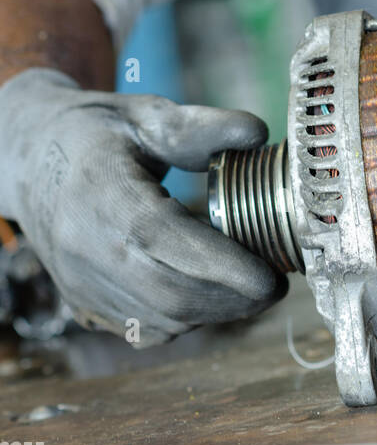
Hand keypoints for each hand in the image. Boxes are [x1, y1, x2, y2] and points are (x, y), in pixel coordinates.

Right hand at [0, 69, 284, 343]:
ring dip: (215, 312)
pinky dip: (187, 319)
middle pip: (167, 294)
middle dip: (231, 298)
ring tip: (252, 286)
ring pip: (160, 320)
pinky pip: (144, 329)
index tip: (272, 275)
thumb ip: (202, 128)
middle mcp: (83, 248)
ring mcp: (81, 284)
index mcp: (99, 194)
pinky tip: (212, 294)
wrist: (31, 163)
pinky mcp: (84, 304)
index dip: (222, 266)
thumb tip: (259, 134)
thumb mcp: (146, 115)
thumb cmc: (95, 134)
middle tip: (277, 285)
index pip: (164, 242)